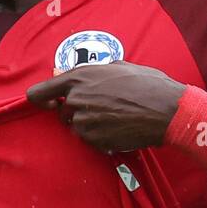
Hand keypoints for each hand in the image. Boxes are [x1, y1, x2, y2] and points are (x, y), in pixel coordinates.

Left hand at [26, 62, 183, 151]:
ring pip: (76, 127)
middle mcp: (76, 100)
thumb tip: (70, 75)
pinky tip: (119, 128)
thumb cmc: (147, 84)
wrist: (166, 110)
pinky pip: (90, 140)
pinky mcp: (95, 141)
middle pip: (62, 112)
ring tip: (114, 117)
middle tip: (101, 108)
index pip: (40, 92)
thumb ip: (90, 73)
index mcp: (79, 77)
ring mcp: (85, 123)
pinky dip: (100, 137)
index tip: (45, 103)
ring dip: (90, 124)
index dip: (39, 99)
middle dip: (76, 111)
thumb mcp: (117, 67)